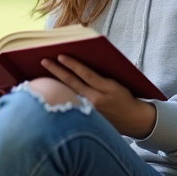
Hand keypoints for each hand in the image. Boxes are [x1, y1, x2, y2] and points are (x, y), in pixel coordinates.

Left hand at [39, 55, 156, 138]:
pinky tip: (51, 88)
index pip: (87, 74)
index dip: (73, 65)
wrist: (133, 120)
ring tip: (43, 72)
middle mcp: (96, 100)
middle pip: (73, 83)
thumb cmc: (125, 97)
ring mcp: (89, 110)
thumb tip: (80, 66)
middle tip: (44, 61)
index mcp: (107, 88)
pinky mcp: (86, 117)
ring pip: (69, 93)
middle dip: (57, 71)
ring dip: (55, 82)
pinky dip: (61, 94)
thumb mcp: (116, 83)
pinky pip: (71, 103)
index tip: (60, 56)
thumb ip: (100, 76)